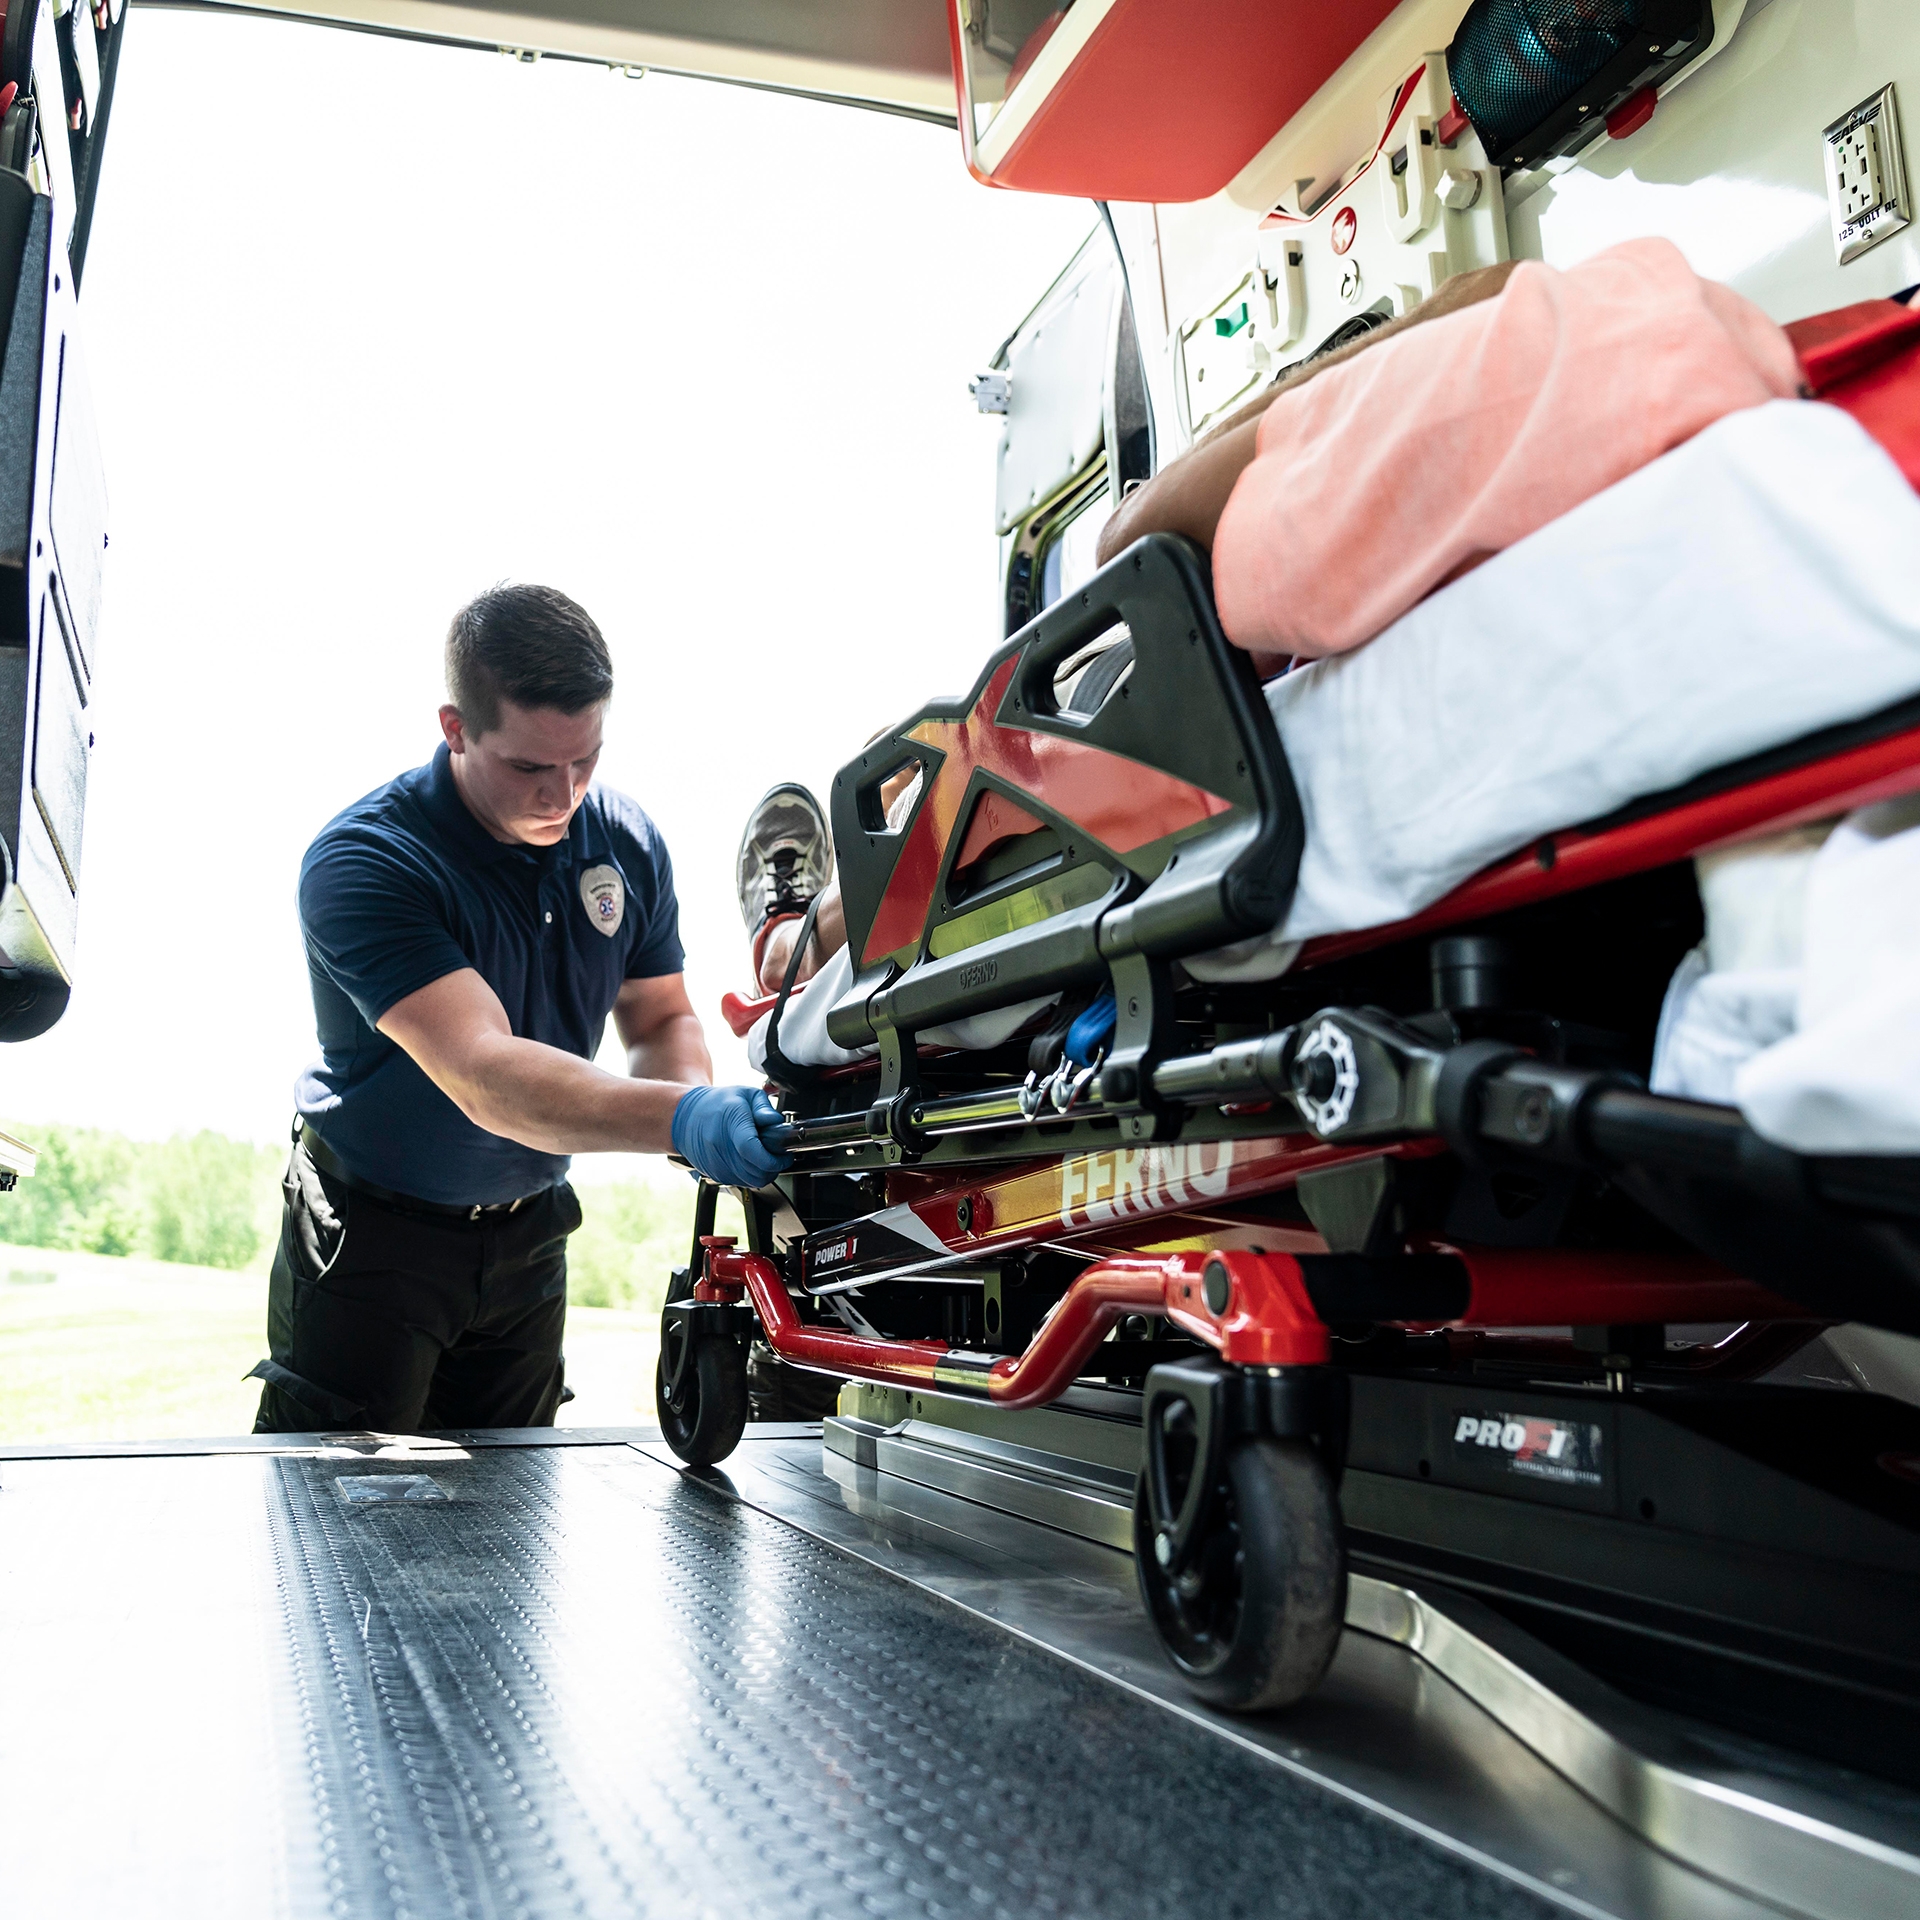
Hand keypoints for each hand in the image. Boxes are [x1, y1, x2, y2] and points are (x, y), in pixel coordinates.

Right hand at [670, 1085, 792, 1188]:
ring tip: (764, 1157)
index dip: (773, 1159)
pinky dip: (750, 1176)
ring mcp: (715, 1162)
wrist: (686, 1116)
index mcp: (731, 1122)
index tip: (784, 1156)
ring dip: (763, 1173)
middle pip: (755, 1171)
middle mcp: (720, 1145)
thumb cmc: (717, 1103)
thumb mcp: (745, 1094)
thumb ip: (764, 1108)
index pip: (752, 1150)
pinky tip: (749, 1161)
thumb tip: (776, 1122)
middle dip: (773, 1167)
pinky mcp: (713, 1173)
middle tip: (777, 1155)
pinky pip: (739, 1182)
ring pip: (750, 1181)